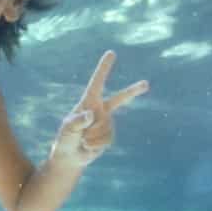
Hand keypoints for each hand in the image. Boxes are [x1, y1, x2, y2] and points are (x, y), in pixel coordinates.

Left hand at [51, 51, 148, 166]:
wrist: (70, 158)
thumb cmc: (64, 140)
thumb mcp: (66, 130)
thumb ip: (76, 122)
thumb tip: (91, 115)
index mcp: (88, 102)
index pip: (97, 83)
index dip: (104, 68)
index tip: (111, 53)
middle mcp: (100, 110)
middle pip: (120, 99)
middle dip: (133, 91)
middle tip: (146, 84)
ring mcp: (106, 122)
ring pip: (106, 128)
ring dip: (92, 137)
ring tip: (82, 140)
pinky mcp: (109, 135)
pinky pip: (107, 139)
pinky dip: (96, 145)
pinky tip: (88, 146)